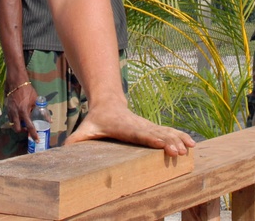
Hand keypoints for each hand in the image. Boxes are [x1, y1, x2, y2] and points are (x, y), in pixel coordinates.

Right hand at [4, 82, 38, 140]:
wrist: (16, 83)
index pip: (29, 126)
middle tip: (27, 129)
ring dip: (17, 124)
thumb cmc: (28, 91)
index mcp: (24, 112)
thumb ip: (42, 111)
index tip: (36, 139)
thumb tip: (50, 121)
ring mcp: (10, 111)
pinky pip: (10, 117)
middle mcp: (16, 114)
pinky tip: (18, 115)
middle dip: (22, 131)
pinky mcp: (7, 108)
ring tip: (23, 121)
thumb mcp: (36, 100)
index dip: (33, 134)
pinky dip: (14, 119)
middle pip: (17, 129)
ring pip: (12, 123)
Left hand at [64, 101, 194, 156]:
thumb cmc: (96, 120)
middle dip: (168, 142)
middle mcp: (138, 126)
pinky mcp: (152, 128)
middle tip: (179, 151)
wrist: (108, 102)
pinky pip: (169, 133)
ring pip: (165, 132)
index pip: (138, 133)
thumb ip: (75, 141)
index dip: (149, 138)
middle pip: (155, 134)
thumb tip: (63, 151)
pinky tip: (191, 145)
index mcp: (124, 127)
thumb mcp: (84, 129)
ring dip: (178, 140)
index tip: (160, 142)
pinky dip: (180, 137)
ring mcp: (147, 126)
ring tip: (190, 149)